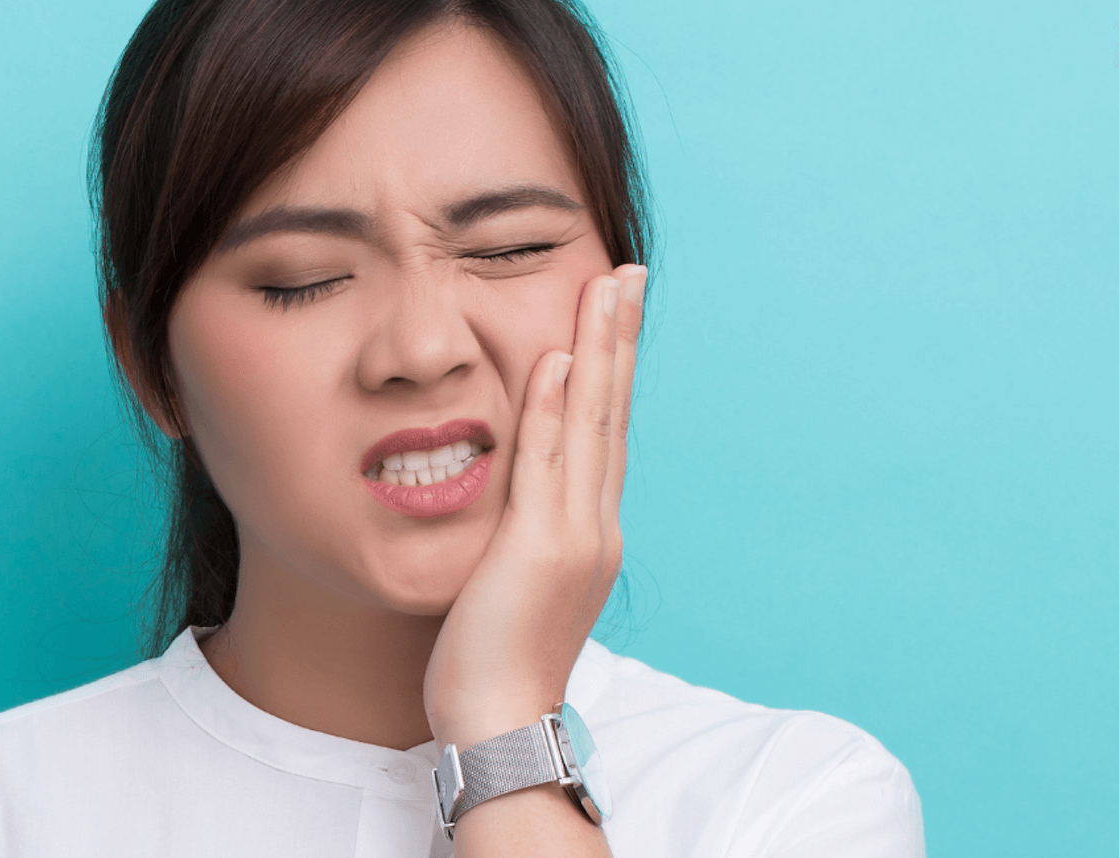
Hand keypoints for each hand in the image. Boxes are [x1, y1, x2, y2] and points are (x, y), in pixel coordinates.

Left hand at [424, 263, 646, 745]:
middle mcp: (594, 527)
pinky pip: (545, 464)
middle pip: (611, 414)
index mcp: (588, 533)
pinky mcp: (540, 550)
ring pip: (590, 424)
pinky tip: (557, 357)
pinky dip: (552, 408)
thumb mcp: (507, 584)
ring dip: (599, 350)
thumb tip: (507, 504)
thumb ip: (517, 535)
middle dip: (621, 339)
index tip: (614, 312)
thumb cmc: (489, 663)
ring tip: (607, 287)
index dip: (611, 370)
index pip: (602, 433)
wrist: (497, 722)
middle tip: (628, 273)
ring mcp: (574, 537)